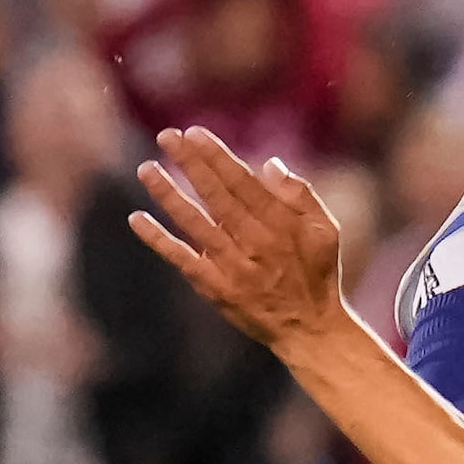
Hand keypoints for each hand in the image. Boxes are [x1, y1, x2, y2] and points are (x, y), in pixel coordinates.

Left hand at [128, 127, 349, 355]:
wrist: (310, 330)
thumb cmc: (317, 274)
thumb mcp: (326, 230)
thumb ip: (301, 195)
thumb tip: (269, 163)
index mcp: (281, 225)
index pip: (243, 182)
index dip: (217, 156)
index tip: (194, 133)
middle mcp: (256, 243)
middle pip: (217, 196)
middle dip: (190, 164)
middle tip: (167, 137)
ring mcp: (234, 267)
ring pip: (196, 224)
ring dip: (168, 195)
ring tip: (146, 169)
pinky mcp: (217, 288)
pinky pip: (183, 259)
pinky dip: (159, 240)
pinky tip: (137, 219)